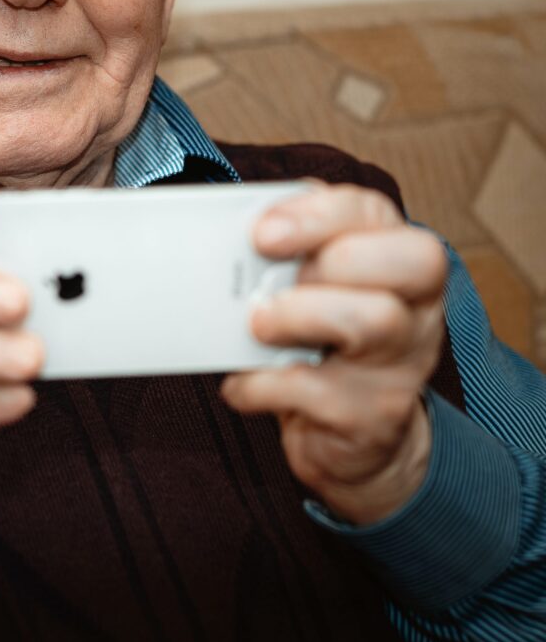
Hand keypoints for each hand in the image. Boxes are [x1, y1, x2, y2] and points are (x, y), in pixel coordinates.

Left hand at [221, 183, 446, 524]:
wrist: (343, 429)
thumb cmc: (315, 336)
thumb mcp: (304, 284)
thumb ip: (282, 253)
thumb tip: (228, 238)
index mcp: (393, 255)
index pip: (374, 211)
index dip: (318, 214)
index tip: (262, 232)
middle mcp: (414, 305)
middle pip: (411, 259)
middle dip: (330, 259)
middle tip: (268, 282)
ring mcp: (403, 362)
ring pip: (375, 320)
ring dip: (298, 316)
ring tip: (256, 326)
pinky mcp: (376, 416)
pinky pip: (324, 393)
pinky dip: (266, 385)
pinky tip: (243, 383)